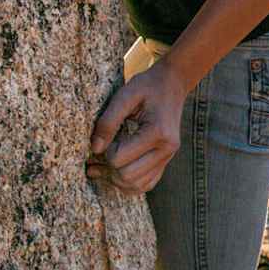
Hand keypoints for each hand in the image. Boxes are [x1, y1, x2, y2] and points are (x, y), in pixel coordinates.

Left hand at [85, 62, 184, 193]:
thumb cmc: (148, 86)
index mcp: (158, 132)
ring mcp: (168, 156)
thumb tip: (95, 148)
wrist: (173, 83)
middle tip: (97, 155)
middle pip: (128, 177)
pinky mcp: (166, 160)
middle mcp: (167, 149)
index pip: (120, 159)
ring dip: (116, 179)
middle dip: (108, 169)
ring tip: (102, 166)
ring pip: (137, 186)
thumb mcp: (125, 95)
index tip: (102, 139)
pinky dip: (129, 182)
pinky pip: (147, 184)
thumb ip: (108, 122)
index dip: (104, 152)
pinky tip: (117, 171)